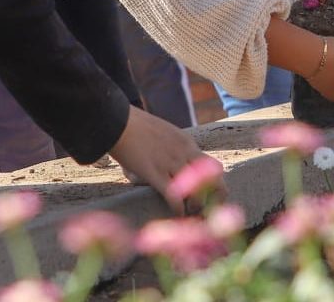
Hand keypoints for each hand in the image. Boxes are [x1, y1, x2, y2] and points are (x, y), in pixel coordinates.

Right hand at [107, 106, 223, 214]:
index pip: (213, 167)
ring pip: (197, 190)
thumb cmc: (133, 126)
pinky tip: (177, 214)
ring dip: (196, 205)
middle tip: (209, 207)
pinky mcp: (155, 173)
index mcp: (187, 143)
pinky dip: (179, 208)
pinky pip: (174, 196)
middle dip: (216, 195)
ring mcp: (171, 163)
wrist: (117, 120)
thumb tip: (161, 167)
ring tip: (190, 213)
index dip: (214, 185)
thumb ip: (166, 150)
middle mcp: (184, 153)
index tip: (209, 196)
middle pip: (214, 177)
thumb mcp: (161, 134)